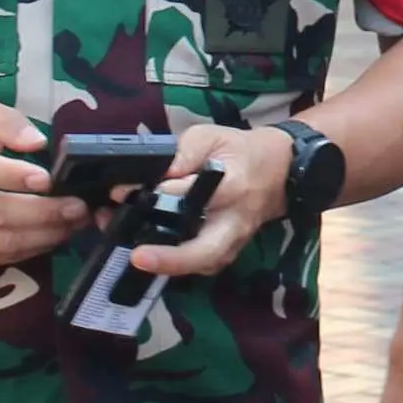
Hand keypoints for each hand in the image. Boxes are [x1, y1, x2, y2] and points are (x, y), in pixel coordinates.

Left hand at [132, 124, 289, 278]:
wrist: (279, 171)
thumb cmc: (242, 151)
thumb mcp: (211, 136)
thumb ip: (183, 152)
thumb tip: (155, 175)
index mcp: (232, 186)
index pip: (194, 195)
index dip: (159, 194)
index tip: (123, 192)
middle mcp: (234, 222)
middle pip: (206, 252)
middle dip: (171, 259)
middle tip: (138, 257)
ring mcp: (233, 242)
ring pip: (202, 265)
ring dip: (169, 266)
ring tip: (133, 255)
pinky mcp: (227, 251)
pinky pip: (201, 264)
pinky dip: (176, 264)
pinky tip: (150, 254)